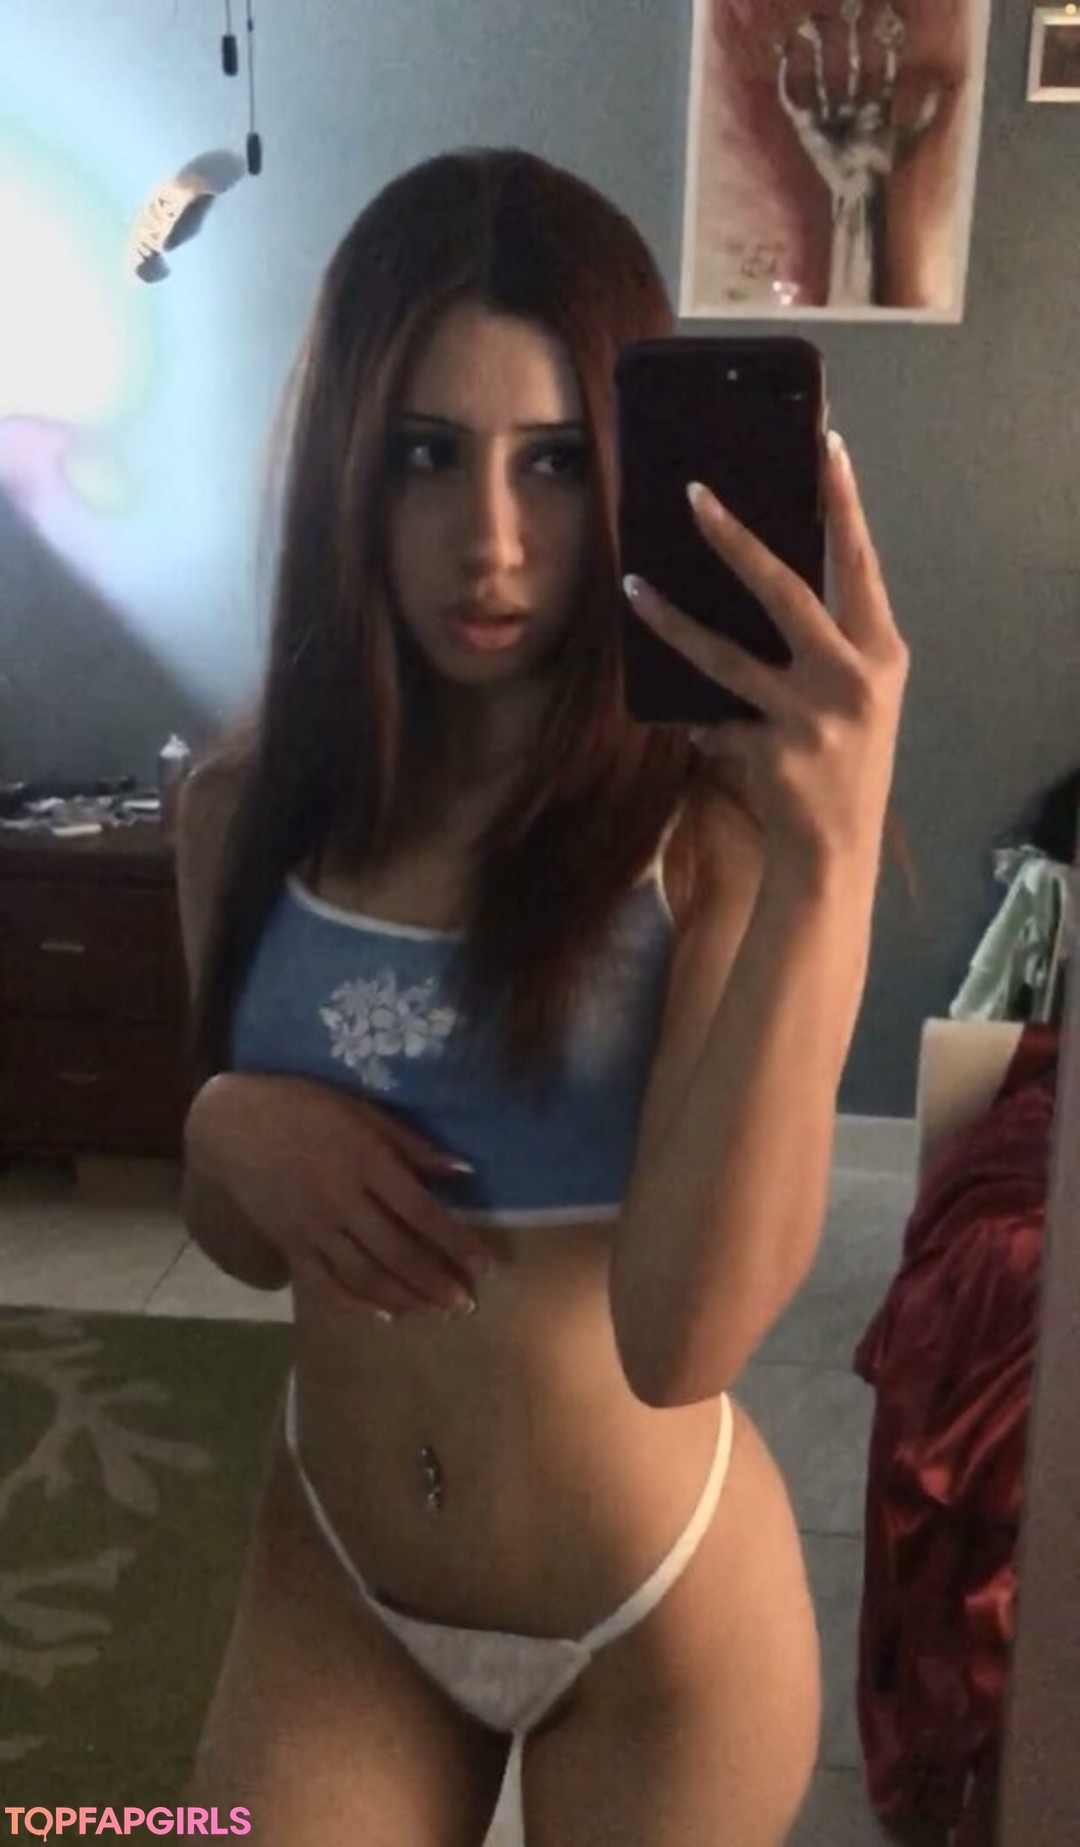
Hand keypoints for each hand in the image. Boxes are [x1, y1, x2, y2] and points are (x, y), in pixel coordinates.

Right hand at [184, 1072, 495, 1318]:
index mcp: (366, 1162)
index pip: (422, 1212)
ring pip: (365, 1274)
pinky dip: (356, 1304)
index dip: (457, 1242)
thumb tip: (463, 1171)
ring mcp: (313, 1227)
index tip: (487, 1266)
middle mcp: (342, 1200)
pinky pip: (325, 1284)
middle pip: (398, 1251)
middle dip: (436, 1281)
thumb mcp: (362, 1110)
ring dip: (405, 1298)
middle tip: (466, 1304)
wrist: (231, 1125)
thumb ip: (412, 1144)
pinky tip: (384, 1316)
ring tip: (436, 1312)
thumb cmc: (304, 1108)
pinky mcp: (289, 1244)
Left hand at [624, 432, 908, 882]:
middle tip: (695, 494)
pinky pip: (713, 719)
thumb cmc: (846, 762)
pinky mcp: (769, 755)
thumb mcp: (858, 695)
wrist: (837, 852)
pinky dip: (698, 718)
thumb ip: (827, 643)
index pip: (860, 563)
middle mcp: (852, 680)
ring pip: (724, 656)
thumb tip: (758, 573)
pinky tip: (690, 721)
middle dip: (735, 540)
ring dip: (672, 620)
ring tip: (633, 586)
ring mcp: (810, 719)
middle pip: (785, 591)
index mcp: (882, 654)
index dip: (844, 504)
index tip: (826, 445)